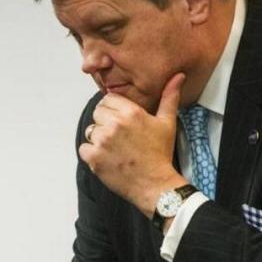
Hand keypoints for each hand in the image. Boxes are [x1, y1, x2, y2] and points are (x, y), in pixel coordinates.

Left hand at [79, 72, 188, 216]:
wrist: (155, 184)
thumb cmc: (160, 154)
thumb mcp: (167, 123)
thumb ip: (169, 97)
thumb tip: (177, 76)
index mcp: (131, 112)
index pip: (108, 100)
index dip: (113, 110)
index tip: (120, 122)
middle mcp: (115, 124)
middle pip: (97, 113)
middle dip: (105, 123)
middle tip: (119, 138)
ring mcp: (103, 141)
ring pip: (90, 131)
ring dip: (98, 139)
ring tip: (114, 150)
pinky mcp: (94, 158)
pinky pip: (83, 148)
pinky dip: (91, 154)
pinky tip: (106, 159)